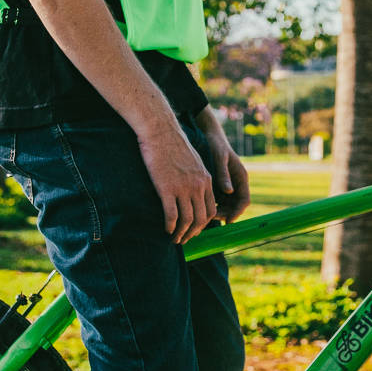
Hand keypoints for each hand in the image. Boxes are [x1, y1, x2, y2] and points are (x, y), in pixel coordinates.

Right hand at [140, 120, 217, 243]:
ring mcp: (183, 188)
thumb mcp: (193, 161)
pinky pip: (172, 215)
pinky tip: (166, 230)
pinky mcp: (167, 189)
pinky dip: (170, 226)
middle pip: (201, 219)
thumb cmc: (173, 145)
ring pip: (187, 220)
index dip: (203, 224)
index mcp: (206, 180)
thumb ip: (197, 176)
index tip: (195, 230)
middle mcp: (198, 186)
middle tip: (184, 239)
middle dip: (193, 233)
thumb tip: (194, 189)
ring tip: (174, 239)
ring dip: (181, 233)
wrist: (161, 131)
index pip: (211, 210)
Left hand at [208, 131, 251, 221]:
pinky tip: (200, 207)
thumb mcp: (220, 158)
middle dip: (225, 214)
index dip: (237, 212)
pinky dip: (212, 205)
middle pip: (235, 206)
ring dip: (218, 212)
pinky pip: (218, 200)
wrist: (210, 136)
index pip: (244, 201)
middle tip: (211, 218)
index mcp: (241, 177)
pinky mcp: (220, 185)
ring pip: (226, 206)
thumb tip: (229, 191)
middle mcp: (237, 184)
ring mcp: (229, 185)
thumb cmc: (216, 145)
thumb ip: (224, 174)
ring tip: (204, 215)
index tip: (227, 221)